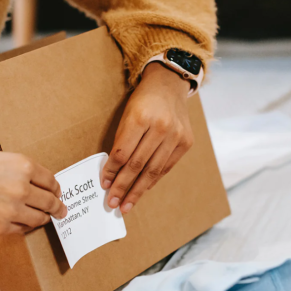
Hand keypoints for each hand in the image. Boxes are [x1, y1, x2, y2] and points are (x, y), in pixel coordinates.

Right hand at [0, 150, 66, 235]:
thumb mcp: (1, 158)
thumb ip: (22, 171)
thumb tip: (42, 186)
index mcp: (23, 166)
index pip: (52, 182)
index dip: (56, 189)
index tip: (57, 193)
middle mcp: (21, 188)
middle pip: (50, 202)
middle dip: (57, 206)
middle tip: (60, 210)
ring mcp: (11, 210)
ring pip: (40, 218)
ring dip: (43, 218)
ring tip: (44, 217)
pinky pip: (22, 230)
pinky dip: (25, 226)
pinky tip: (22, 222)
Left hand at [101, 62, 194, 212]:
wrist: (169, 85)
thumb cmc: (143, 101)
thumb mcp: (127, 115)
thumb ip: (121, 142)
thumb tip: (112, 174)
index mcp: (141, 117)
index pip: (122, 153)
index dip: (112, 172)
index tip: (104, 185)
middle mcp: (161, 127)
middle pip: (138, 165)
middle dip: (123, 187)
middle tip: (113, 203)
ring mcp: (176, 135)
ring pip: (153, 171)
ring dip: (138, 191)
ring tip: (126, 205)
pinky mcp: (186, 142)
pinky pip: (166, 167)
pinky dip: (153, 181)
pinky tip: (143, 190)